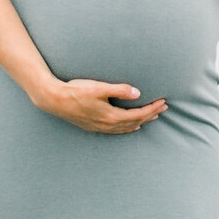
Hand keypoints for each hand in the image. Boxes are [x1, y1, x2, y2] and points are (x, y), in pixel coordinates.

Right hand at [32, 77, 167, 134]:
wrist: (55, 100)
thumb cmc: (76, 91)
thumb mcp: (99, 88)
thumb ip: (119, 90)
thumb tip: (137, 93)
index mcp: (111, 116)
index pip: (138, 114)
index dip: (152, 108)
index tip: (163, 102)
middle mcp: (108, 125)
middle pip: (136, 122)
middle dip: (151, 115)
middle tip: (164, 108)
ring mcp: (101, 128)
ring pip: (127, 128)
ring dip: (141, 122)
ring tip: (152, 117)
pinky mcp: (94, 127)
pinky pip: (117, 131)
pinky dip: (128, 128)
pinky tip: (132, 127)